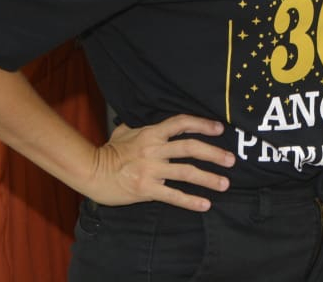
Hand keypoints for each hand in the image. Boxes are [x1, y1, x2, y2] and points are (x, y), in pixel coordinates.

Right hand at [86, 114, 235, 210]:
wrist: (90, 172)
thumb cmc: (108, 151)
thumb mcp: (124, 131)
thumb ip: (140, 125)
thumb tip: (147, 117)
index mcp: (151, 133)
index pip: (181, 123)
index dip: (202, 124)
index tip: (220, 128)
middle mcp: (154, 150)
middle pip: (190, 148)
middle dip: (214, 153)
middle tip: (231, 160)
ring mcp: (151, 170)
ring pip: (186, 172)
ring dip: (208, 178)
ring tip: (225, 184)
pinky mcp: (146, 189)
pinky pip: (173, 196)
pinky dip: (190, 200)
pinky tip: (205, 204)